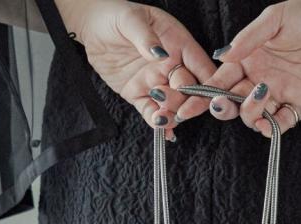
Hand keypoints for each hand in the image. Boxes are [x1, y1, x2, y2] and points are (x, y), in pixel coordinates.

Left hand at [56, 0, 215, 136]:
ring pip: (173, 105)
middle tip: (176, 108)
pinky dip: (157, 124)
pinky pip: (151, 112)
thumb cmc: (114, 15)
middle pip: (191, 92)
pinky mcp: (139, 95)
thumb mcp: (130, 19)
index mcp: (178, 45)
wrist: (91, 27)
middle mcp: (171, 67)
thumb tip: (160, 54)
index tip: (202, 97)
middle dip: (187, 104)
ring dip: (171, 115)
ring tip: (161, 118)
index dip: (208, 86)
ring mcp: (156, 82)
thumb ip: (146, 37)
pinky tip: (161, 131)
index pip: (203, 69)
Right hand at [177, 0, 300, 135]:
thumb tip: (223, 55)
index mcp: (247, 59)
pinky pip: (280, 124)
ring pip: (252, 115)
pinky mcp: (298, 105)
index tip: (185, 102)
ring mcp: (277, 94)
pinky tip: (268, 122)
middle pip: (231, 103)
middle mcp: (258, 79)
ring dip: (249, 112)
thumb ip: (248, 38)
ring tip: (259, 94)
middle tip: (219, 104)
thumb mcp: (275, 17)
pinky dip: (272, 127)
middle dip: (221, 107)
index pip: (219, 80)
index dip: (202, 93)